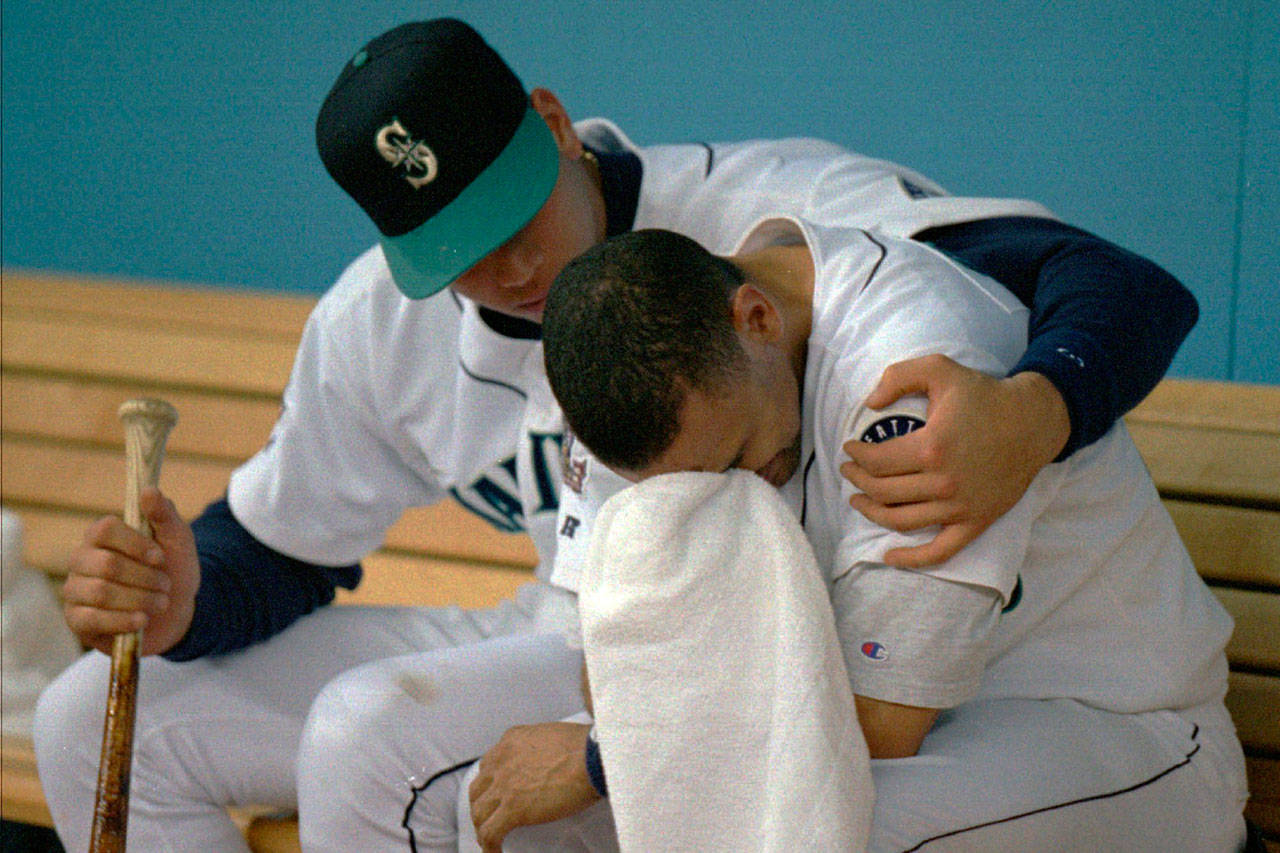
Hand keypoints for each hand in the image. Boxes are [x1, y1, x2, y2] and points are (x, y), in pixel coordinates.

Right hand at [63, 486, 199, 655]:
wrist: (177, 611)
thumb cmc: (173, 569)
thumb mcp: (177, 539)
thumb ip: (164, 514)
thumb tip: (148, 491)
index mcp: (101, 536)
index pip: (105, 529)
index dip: (136, 544)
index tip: (160, 558)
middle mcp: (81, 560)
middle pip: (107, 565)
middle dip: (145, 578)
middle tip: (166, 585)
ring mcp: (75, 590)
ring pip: (100, 593)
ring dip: (140, 600)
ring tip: (161, 603)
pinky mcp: (77, 620)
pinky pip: (91, 619)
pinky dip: (122, 621)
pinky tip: (142, 620)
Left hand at [470, 722, 600, 852]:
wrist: (595, 757)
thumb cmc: (587, 746)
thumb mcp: (553, 735)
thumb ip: (541, 748)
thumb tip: (548, 764)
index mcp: (512, 740)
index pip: (490, 764)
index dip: (492, 783)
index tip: (498, 793)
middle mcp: (502, 760)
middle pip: (479, 788)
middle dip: (482, 804)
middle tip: (492, 817)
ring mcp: (505, 785)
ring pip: (479, 812)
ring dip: (483, 828)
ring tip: (491, 840)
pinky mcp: (513, 809)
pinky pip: (490, 833)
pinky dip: (489, 846)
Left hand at [841, 355, 1068, 567]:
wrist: (1033, 421)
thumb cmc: (984, 395)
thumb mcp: (940, 368)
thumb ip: (898, 377)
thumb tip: (869, 403)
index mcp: (932, 447)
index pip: (876, 462)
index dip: (855, 456)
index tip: (850, 449)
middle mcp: (944, 483)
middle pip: (883, 492)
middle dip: (857, 481)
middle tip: (849, 471)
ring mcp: (960, 507)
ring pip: (901, 521)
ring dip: (871, 513)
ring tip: (858, 500)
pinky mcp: (976, 522)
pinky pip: (940, 551)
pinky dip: (912, 560)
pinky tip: (888, 557)